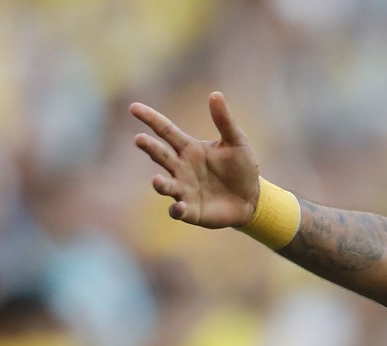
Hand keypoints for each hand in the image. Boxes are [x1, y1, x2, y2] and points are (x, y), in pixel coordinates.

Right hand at [130, 92, 262, 227]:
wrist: (252, 198)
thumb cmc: (241, 168)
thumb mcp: (237, 142)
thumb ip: (224, 121)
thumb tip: (215, 94)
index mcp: (189, 148)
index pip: (165, 130)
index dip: (150, 118)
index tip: (134, 107)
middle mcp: (181, 168)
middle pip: (160, 155)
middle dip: (149, 148)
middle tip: (140, 139)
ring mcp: (184, 189)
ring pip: (165, 184)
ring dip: (160, 183)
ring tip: (157, 180)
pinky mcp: (191, 210)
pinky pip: (179, 211)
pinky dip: (177, 209)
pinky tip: (179, 207)